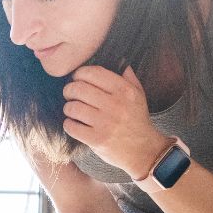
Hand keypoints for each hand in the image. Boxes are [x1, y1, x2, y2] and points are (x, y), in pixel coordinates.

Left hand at [61, 65, 168, 179]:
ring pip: (73, 107)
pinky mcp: (96, 139)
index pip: (93, 73)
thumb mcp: (139, 96)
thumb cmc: (138, 121)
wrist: (144, 150)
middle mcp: (115, 105)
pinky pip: (72, 127)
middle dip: (69, 90)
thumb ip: (129, 78)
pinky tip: (73, 124)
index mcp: (124, 90)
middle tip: (69, 94)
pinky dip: (68, 124)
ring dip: (68, 108)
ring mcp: (105, 123)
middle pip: (79, 89)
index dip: (79, 73)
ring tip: (71, 110)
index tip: (76, 78)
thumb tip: (120, 62)